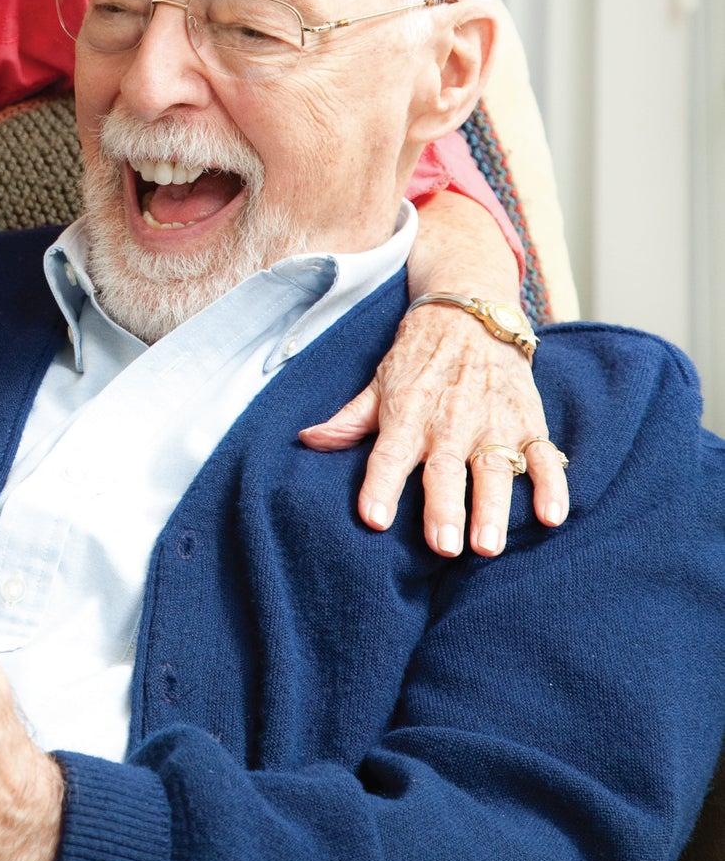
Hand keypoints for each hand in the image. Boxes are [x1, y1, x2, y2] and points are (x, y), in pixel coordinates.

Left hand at [299, 307, 567, 555]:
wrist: (469, 313)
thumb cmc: (417, 359)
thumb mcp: (379, 383)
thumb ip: (349, 420)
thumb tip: (309, 440)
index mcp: (407, 414)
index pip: (389, 454)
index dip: (380, 486)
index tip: (373, 519)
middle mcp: (450, 421)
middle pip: (445, 470)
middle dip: (444, 509)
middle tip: (444, 548)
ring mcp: (493, 422)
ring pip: (495, 469)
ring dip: (494, 508)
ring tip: (489, 546)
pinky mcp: (529, 422)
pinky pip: (544, 456)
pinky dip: (552, 485)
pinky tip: (552, 515)